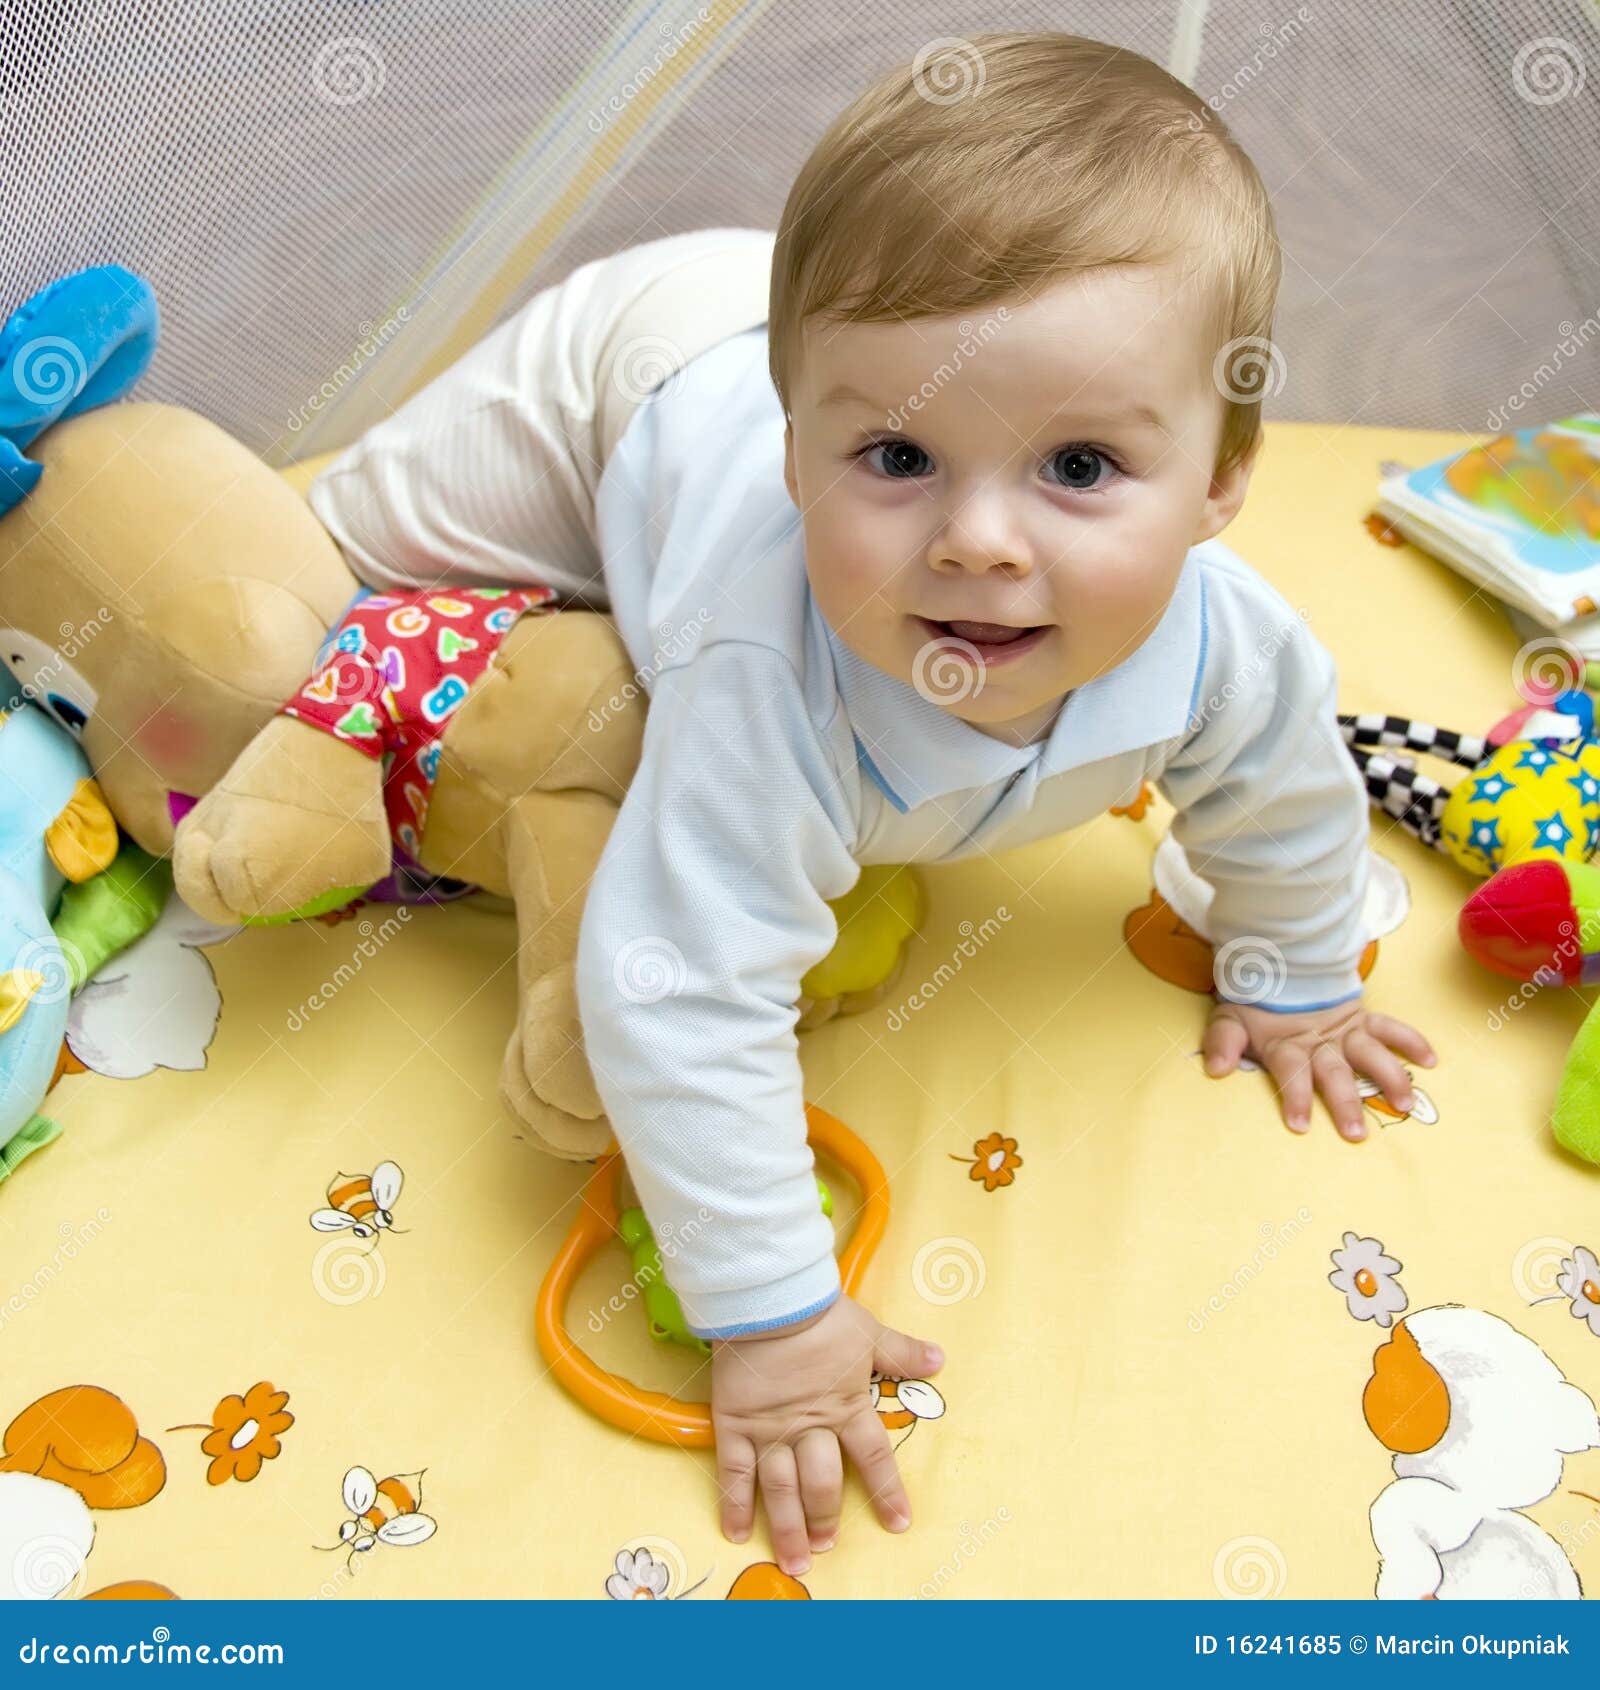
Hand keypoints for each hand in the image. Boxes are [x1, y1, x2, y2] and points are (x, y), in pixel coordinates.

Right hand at [711, 1294, 942, 1575]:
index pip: (873, 1458)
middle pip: (822, 1483)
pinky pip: (734, 1472)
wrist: (769, 1299)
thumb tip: (939, 1359)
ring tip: (795, 1560)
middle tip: (827, 1546)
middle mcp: (810, 1428)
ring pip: (781, 1488)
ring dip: (788, 1527)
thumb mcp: (867, 1333)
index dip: (887, 1492)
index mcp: (846, 1408)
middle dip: (826, 1519)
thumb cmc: (821, 1316)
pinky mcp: (735, 1424)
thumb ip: (901, 1353)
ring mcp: (770, 1430)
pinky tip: (736, 1533)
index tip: (898, 1523)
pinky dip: (734, 1504)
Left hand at [1203, 995, 1435, 1141]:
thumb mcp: (1229, 1019)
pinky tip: (1431, 1060)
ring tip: (1403, 1103)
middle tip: (1356, 1134)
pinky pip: (1390, 1028)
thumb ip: (1223, 1042)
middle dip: (1344, 1102)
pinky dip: (1410, 1040)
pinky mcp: (1362, 1019)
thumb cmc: (1254, 1003)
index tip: (1299, 1125)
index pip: (1290, 1072)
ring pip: (1369, 1054)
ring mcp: (1343, 1030)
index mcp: (1285, 1044)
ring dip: (1388, 1076)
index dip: (1293, 1096)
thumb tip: (1215, 1068)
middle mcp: (1318, 1041)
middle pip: (1333, 1072)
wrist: (1277, 963)